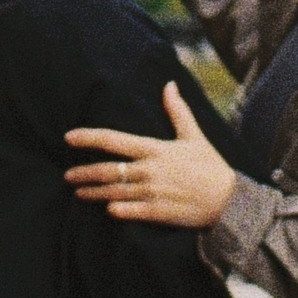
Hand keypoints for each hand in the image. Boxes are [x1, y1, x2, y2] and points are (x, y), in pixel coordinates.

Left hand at [65, 82, 237, 229]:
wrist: (229, 200)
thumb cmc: (210, 166)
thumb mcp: (194, 136)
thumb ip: (177, 111)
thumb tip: (169, 85)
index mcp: (155, 149)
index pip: (114, 140)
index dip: (89, 137)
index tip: (69, 137)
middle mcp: (149, 170)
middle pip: (107, 170)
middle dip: (83, 173)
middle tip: (67, 175)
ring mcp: (152, 192)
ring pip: (113, 192)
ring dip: (93, 193)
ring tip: (78, 193)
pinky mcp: (157, 212)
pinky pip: (128, 212)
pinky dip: (115, 210)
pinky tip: (105, 209)